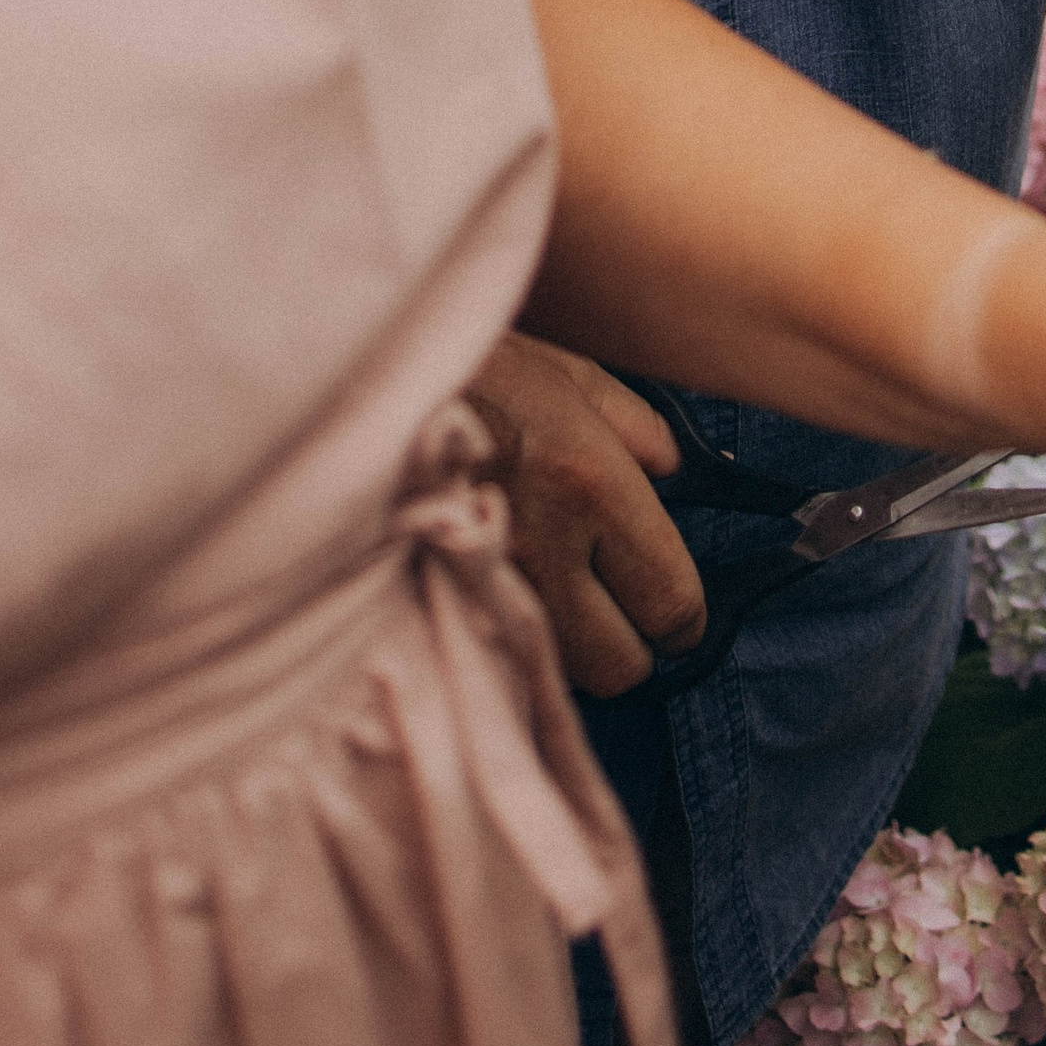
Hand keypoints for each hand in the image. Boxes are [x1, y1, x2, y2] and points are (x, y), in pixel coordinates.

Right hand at [465, 329, 707, 695]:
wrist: (364, 382)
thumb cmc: (473, 370)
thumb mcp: (568, 376)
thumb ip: (636, 427)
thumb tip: (672, 472)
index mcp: (590, 483)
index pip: (671, 602)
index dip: (681, 612)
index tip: (670, 599)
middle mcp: (545, 546)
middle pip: (622, 667)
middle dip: (630, 643)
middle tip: (616, 605)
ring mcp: (486, 586)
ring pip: (560, 675)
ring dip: (570, 648)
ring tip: (556, 597)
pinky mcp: (440, 604)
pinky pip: (502, 662)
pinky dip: (515, 644)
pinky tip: (509, 599)